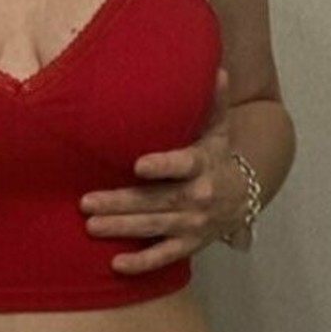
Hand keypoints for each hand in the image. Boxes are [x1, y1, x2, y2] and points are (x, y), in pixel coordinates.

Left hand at [80, 70, 253, 273]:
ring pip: (155, 227)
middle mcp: (198, 197)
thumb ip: (214, 101)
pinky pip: (165, 257)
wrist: (244, 196)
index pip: (182, 165)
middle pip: (157, 201)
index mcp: (202, 165)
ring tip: (91, 226)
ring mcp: (192, 223)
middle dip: (121, 203)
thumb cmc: (218, 157)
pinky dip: (143, 263)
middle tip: (86, 202)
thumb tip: (217, 67)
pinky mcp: (189, 244)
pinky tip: (117, 265)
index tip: (138, 164)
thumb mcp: (219, 129)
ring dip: (122, 229)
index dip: (163, 166)